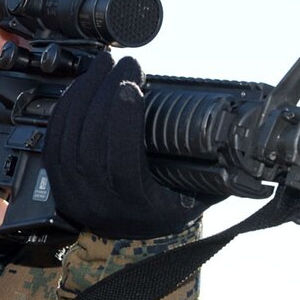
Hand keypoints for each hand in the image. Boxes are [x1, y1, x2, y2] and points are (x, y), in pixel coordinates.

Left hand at [44, 52, 210, 238]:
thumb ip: (218, 172)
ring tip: (105, 64)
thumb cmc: (166, 209)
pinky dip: (67, 105)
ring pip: (70, 137)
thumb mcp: (195, 197)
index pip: (122, 164)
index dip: (123, 123)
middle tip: (124, 62)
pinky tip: (83, 84)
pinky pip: (55, 137)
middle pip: (92, 144)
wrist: (127, 237)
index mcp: (137, 207)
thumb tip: (244, 141)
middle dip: (105, 94)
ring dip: (86, 93)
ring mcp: (73, 192)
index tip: (132, 86)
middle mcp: (100, 203)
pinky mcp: (56, 179)